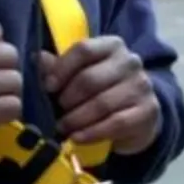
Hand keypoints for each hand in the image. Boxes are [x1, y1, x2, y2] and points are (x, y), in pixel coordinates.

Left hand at [41, 36, 160, 151]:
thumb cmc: (103, 90)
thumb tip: (36, 59)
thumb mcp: (82, 74)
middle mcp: (130, 62)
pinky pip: (115, 123)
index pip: (84, 50)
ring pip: (101, 103)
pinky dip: (92, 132)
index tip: (48, 87)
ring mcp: (142, 86)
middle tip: (56, 111)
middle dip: (68, 98)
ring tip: (62, 127)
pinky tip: (77, 138)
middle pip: (90, 79)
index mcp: (112, 46)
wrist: (137, 115)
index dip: (62, 69)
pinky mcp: (148, 111)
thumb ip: (60, 67)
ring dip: (76, 119)